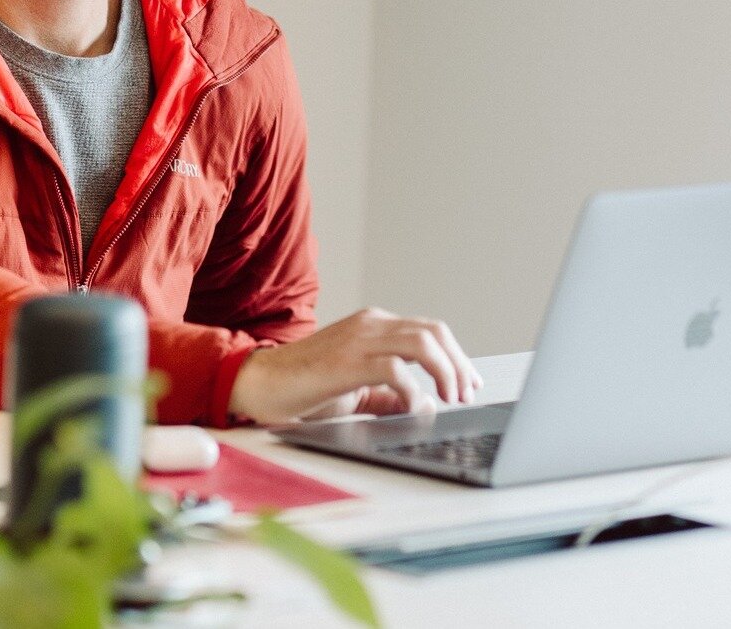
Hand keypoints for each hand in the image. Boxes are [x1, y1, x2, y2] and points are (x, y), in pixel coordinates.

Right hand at [228, 307, 483, 425]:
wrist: (260, 383)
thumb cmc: (304, 388)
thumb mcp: (355, 391)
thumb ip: (387, 394)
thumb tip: (423, 403)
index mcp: (375, 326)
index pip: (429, 331)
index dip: (456, 356)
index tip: (470, 382)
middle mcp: (371, 324)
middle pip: (433, 332)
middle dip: (458, 363)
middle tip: (466, 393)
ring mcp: (358, 339)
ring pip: (420, 342)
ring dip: (444, 370)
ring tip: (450, 397)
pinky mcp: (345, 361)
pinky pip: (392, 368)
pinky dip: (411, 388)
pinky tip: (414, 406)